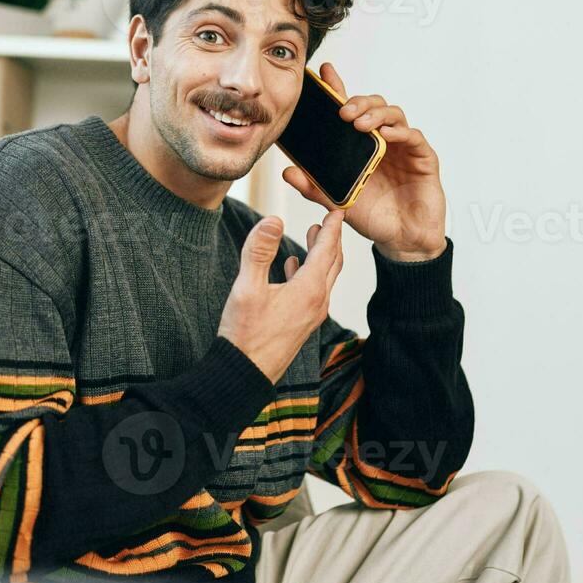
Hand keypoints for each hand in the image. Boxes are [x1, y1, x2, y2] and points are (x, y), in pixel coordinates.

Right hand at [218, 209, 344, 383]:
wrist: (245, 372)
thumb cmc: (245, 333)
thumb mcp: (247, 288)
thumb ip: (260, 251)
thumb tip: (274, 219)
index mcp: (309, 289)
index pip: (327, 250)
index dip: (332, 227)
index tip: (337, 209)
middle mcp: (317, 302)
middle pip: (332, 263)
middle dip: (332, 239)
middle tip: (331, 218)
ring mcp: (311, 314)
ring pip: (324, 277)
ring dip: (321, 255)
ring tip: (315, 235)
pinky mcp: (301, 323)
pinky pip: (313, 291)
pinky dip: (308, 272)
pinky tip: (293, 267)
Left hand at [281, 62, 447, 261]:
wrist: (402, 241)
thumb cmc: (373, 218)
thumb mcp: (337, 202)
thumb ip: (313, 187)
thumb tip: (288, 171)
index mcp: (360, 146)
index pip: (349, 111)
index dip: (337, 89)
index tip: (323, 73)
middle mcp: (382, 142)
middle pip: (373, 105)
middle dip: (357, 102)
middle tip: (342, 111)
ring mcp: (404, 148)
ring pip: (394, 114)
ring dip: (376, 114)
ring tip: (359, 124)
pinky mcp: (423, 158)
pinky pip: (413, 137)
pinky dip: (400, 132)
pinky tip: (386, 135)